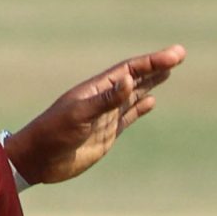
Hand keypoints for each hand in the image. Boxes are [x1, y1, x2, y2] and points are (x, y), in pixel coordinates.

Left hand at [7, 45, 184, 184]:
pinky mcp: (106, 134)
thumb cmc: (52, 134)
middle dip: (156, 67)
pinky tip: (151, 101)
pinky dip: (140, 107)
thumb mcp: (79, 115)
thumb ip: (105, 99)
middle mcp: (101, 100)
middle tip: (179, 54)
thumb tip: (129, 80)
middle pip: (134, 78)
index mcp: (94, 90)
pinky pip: (128, 116)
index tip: (176, 54)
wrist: (37, 161)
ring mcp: (104, 117)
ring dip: (150, 83)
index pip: (129, 70)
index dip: (152, 61)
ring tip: (167, 71)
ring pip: (133, 95)